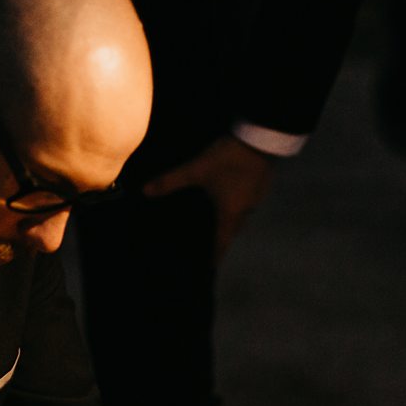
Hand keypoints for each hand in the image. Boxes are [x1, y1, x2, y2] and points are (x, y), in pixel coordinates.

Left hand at [143, 135, 272, 260]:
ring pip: (240, 215)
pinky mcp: (261, 182)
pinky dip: (235, 203)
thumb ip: (171, 181)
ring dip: (228, 219)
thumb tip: (145, 192)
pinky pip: (245, 200)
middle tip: (208, 243)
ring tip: (215, 220)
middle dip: (220, 237)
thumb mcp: (196, 169)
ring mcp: (256, 196)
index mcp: (231, 213)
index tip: (210, 268)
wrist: (260, 136)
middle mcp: (246, 210)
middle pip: (232, 230)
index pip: (222, 242)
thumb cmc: (228, 159)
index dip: (215, 255)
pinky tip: (226, 195)